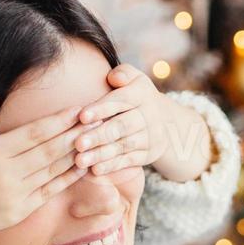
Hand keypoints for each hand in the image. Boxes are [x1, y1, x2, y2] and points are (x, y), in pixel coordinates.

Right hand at [0, 95, 90, 240]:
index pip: (34, 132)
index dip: (59, 120)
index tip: (79, 109)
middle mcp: (7, 174)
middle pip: (50, 150)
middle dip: (76, 133)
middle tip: (97, 120)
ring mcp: (15, 195)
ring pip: (53, 171)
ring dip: (77, 154)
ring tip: (96, 140)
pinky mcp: (19, 211)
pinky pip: (49, 192)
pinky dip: (67, 179)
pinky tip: (82, 166)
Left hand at [74, 65, 214, 182]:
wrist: (165, 121)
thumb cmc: (136, 97)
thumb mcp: (135, 79)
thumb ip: (123, 74)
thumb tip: (114, 78)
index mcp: (140, 94)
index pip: (120, 101)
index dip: (101, 108)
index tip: (82, 116)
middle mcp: (148, 116)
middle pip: (121, 127)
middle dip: (99, 136)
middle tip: (78, 143)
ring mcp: (150, 137)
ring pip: (123, 146)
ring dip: (101, 154)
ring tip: (80, 160)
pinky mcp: (148, 154)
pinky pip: (129, 161)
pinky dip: (112, 166)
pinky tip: (95, 170)